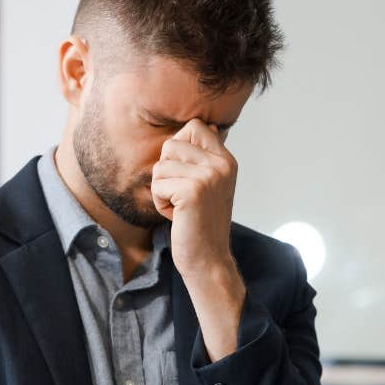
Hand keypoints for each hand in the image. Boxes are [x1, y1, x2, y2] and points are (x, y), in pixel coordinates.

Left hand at [151, 118, 244, 360]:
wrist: (208, 259)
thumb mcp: (209, 184)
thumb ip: (203, 157)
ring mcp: (209, 176)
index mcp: (227, 160)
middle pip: (171, 144)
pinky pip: (157, 184)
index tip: (184, 174)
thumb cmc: (201, 223)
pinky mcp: (192, 191)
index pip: (195, 126)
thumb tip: (203, 125)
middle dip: (166, 172)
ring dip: (161, 190)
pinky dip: (160, 203)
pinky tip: (177, 216)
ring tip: (180, 207)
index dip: (178, 147)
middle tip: (181, 195)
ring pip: (160, 166)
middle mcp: (222, 164)